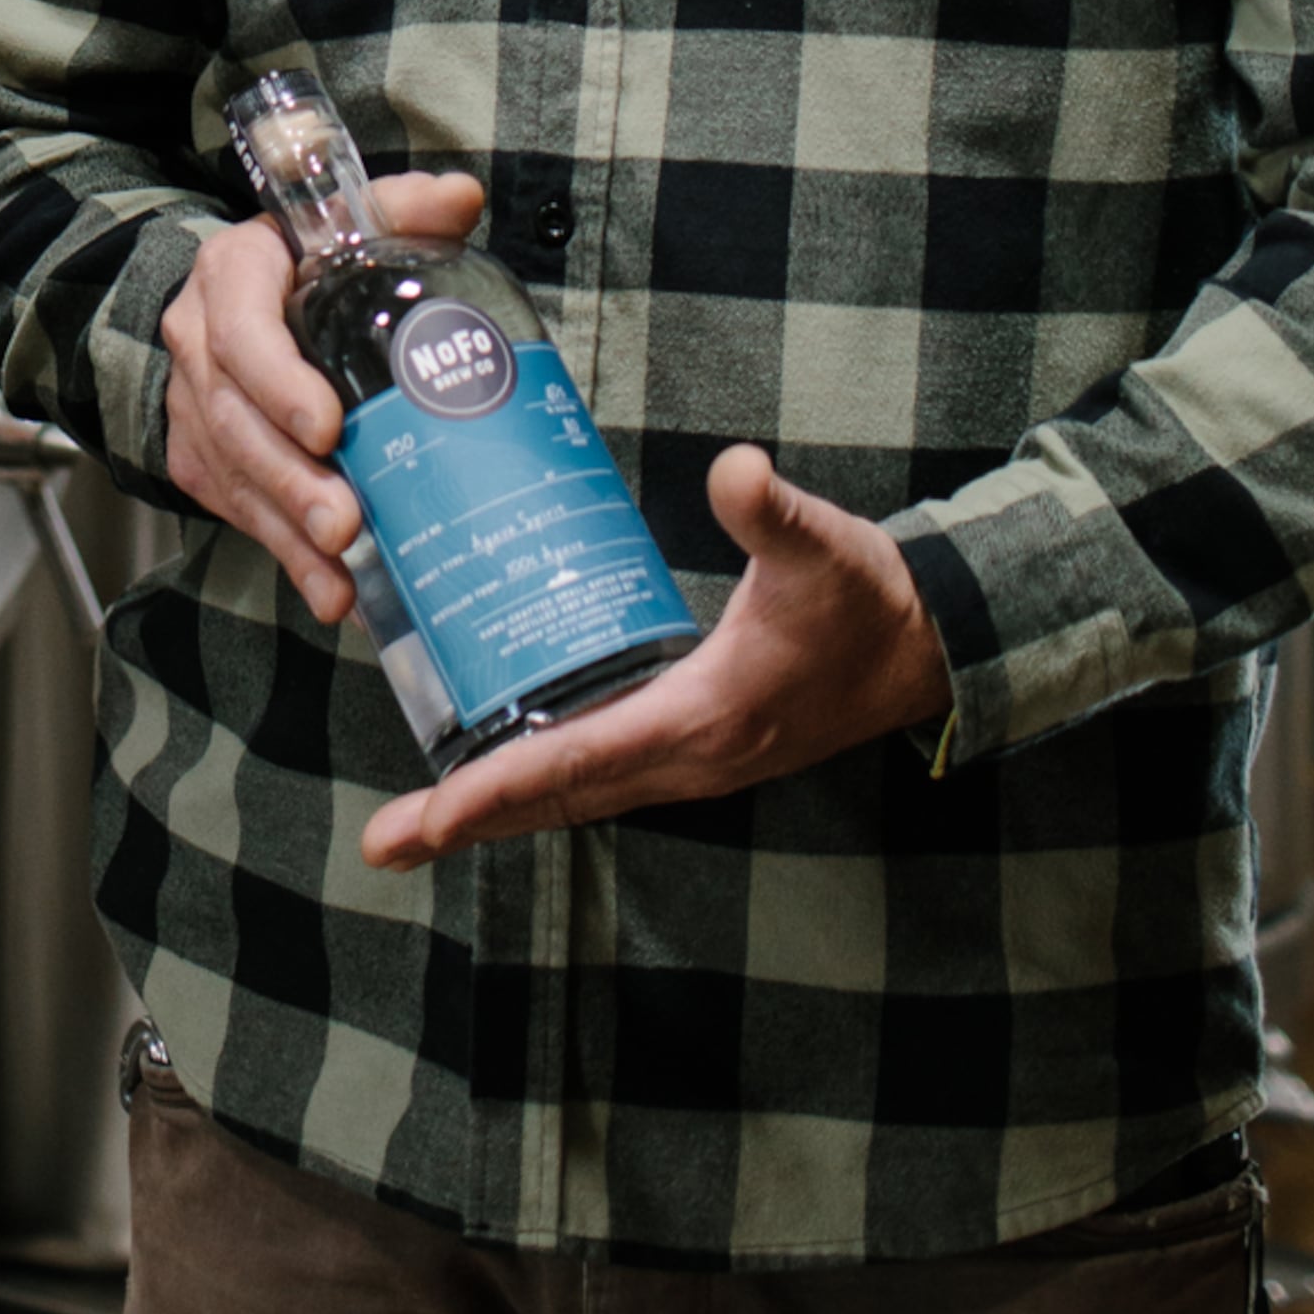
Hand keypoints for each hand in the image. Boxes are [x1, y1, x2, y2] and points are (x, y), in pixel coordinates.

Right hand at [163, 170, 488, 621]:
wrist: (231, 302)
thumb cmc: (303, 264)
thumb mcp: (344, 224)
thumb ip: (401, 209)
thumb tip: (464, 197)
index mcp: (231, 278)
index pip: (242, 331)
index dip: (279, 383)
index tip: (329, 426)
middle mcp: (199, 345)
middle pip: (235, 422)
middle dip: (290, 480)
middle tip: (347, 521)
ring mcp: (195, 410)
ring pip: (234, 476)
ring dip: (288, 529)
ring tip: (344, 568)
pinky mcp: (204, 463)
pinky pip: (240, 514)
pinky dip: (287, 557)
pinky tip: (334, 593)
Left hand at [362, 443, 949, 871]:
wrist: (926, 648)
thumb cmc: (866, 600)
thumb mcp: (822, 548)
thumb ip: (774, 513)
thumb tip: (736, 472)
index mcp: (701, 721)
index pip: (576, 762)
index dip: (497, 788)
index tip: (429, 814)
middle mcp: (687, 759)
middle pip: (558, 800)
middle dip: (471, 819)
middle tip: (386, 840)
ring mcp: (691, 763)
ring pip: (577, 797)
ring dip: (501, 809)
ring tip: (421, 820)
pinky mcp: (696, 747)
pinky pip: (601, 776)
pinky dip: (544, 785)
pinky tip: (502, 763)